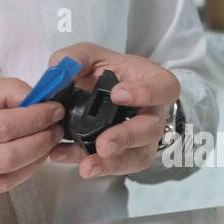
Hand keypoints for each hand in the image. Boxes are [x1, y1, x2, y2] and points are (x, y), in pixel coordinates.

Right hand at [0, 77, 64, 205]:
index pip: (1, 127)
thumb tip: (37, 99)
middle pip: (7, 157)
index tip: (53, 110)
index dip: (35, 119)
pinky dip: (18, 173)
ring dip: (35, 160)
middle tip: (55, 128)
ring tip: (44, 141)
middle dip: (41, 141)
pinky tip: (25, 157)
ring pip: (6, 178)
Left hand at [46, 42, 177, 177]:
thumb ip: (75, 59)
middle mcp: (153, 114)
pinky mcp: (127, 156)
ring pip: (137, 156)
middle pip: (150, 129)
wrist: (101, 94)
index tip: (117, 94)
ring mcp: (143, 139)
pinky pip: (117, 167)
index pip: (164, 88)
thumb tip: (60, 72)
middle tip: (104, 144)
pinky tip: (72, 160)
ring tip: (88, 165)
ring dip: (112, 163)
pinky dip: (94, 166)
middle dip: (126, 137)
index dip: (146, 93)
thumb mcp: (92, 56)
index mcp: (153, 83)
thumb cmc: (108, 73)